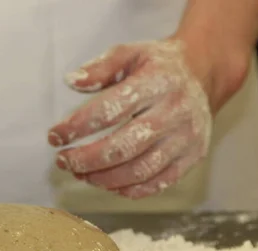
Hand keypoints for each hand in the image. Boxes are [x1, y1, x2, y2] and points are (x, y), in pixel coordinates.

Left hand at [48, 39, 213, 198]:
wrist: (202, 75)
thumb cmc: (158, 66)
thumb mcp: (130, 53)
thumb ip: (101, 67)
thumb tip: (71, 81)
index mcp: (157, 82)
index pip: (110, 110)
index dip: (78, 127)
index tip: (55, 137)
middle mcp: (175, 111)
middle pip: (124, 147)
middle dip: (86, 159)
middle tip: (64, 161)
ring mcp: (187, 137)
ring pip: (140, 170)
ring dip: (103, 179)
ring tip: (81, 173)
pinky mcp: (193, 156)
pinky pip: (158, 183)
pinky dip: (129, 190)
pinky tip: (108, 183)